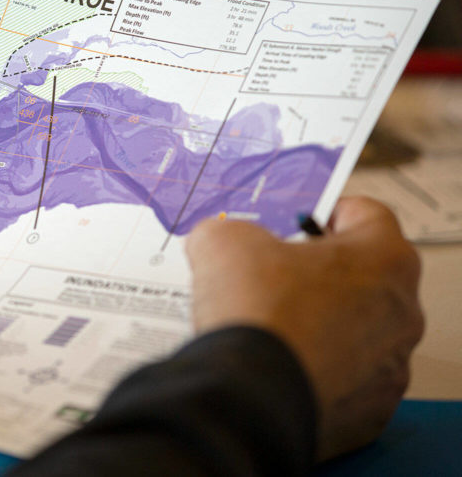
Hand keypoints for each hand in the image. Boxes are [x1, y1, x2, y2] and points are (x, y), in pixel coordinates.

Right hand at [185, 197, 423, 460]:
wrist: (249, 396)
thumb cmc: (258, 314)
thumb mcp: (223, 241)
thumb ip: (230, 229)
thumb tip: (219, 239)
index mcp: (383, 258)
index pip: (364, 214)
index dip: (323, 212)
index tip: (297, 222)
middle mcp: (401, 311)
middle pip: (361, 276)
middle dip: (316, 272)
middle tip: (271, 273)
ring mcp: (389, 366)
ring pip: (354, 330)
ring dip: (317, 322)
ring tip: (267, 322)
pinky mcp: (368, 409)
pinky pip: (343, 378)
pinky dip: (313, 368)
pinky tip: (274, 362)